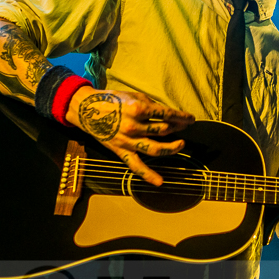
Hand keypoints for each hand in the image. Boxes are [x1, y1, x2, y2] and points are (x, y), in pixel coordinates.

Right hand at [67, 87, 194, 185]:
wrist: (86, 109)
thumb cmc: (112, 100)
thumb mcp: (134, 96)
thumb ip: (151, 106)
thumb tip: (168, 115)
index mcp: (138, 109)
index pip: (167, 115)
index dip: (182, 117)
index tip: (191, 119)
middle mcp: (134, 126)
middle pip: (164, 130)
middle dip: (178, 128)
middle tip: (184, 127)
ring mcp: (128, 141)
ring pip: (155, 149)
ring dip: (172, 148)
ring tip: (181, 144)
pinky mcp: (121, 151)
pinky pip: (136, 166)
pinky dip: (148, 175)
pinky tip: (160, 182)